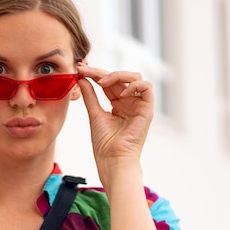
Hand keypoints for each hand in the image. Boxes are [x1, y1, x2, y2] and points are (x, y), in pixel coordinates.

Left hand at [77, 65, 153, 179]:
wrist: (112, 160)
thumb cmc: (104, 144)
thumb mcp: (94, 114)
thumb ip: (90, 95)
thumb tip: (82, 78)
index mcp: (118, 104)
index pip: (109, 83)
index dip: (95, 74)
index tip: (81, 70)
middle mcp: (130, 102)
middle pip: (120, 78)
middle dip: (101, 72)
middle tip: (86, 71)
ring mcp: (139, 105)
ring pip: (135, 78)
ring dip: (117, 75)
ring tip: (102, 82)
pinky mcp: (148, 110)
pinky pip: (147, 88)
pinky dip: (135, 85)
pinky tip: (121, 91)